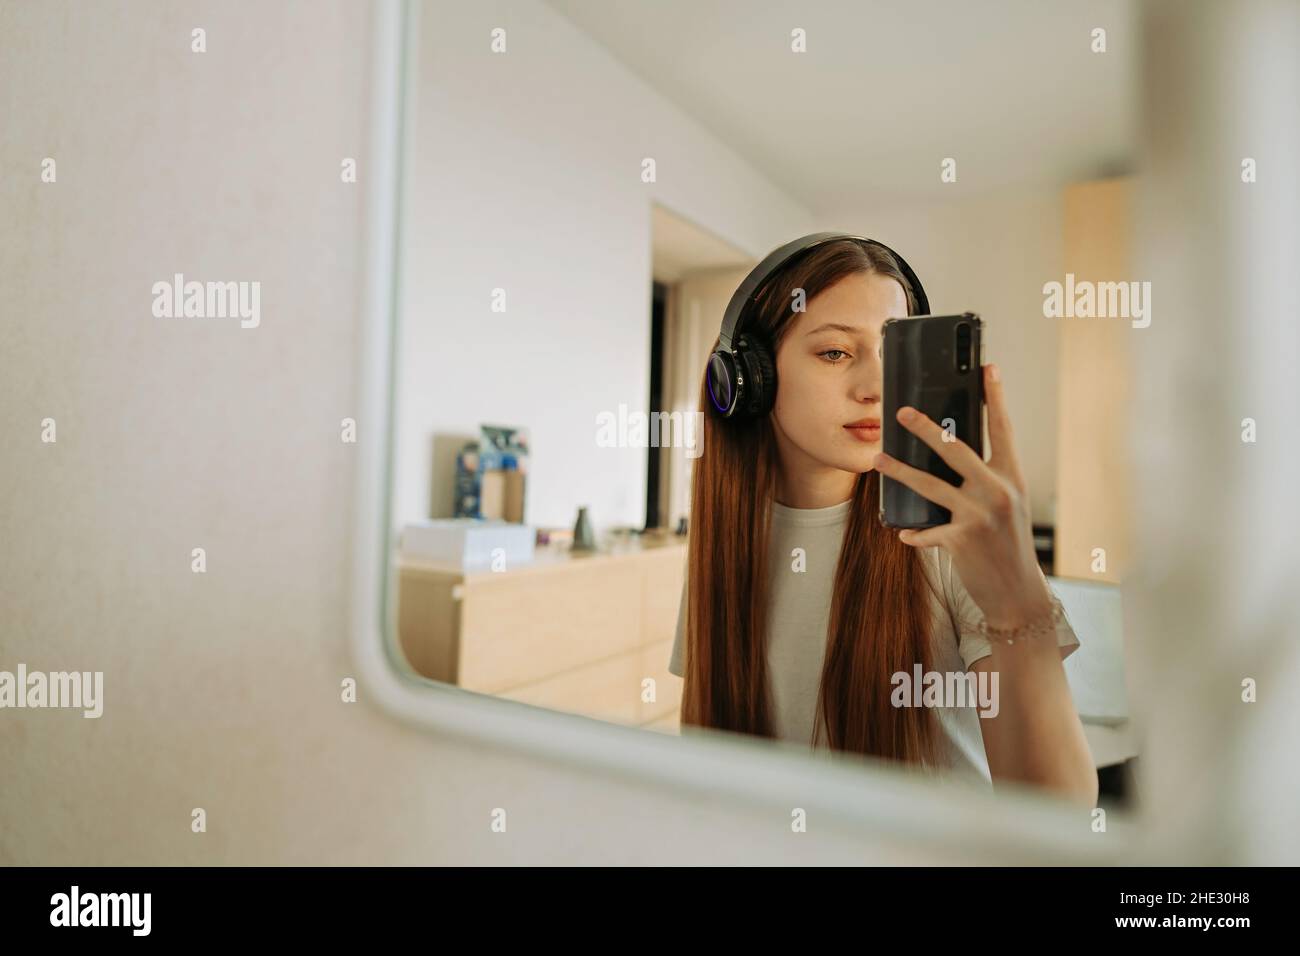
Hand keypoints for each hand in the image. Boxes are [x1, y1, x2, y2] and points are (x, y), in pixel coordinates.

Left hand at [872, 363, 1051, 628]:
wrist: (1018, 592)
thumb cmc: (1007, 544)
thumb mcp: (1006, 506)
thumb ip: (984, 480)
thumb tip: (945, 455)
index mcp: (1011, 477)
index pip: (1002, 429)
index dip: (995, 397)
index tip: (987, 367)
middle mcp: (998, 491)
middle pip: (955, 449)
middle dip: (925, 428)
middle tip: (900, 412)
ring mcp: (979, 515)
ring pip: (930, 485)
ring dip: (899, 472)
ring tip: (878, 461)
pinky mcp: (962, 540)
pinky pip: (926, 530)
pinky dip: (914, 533)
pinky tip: (904, 534)